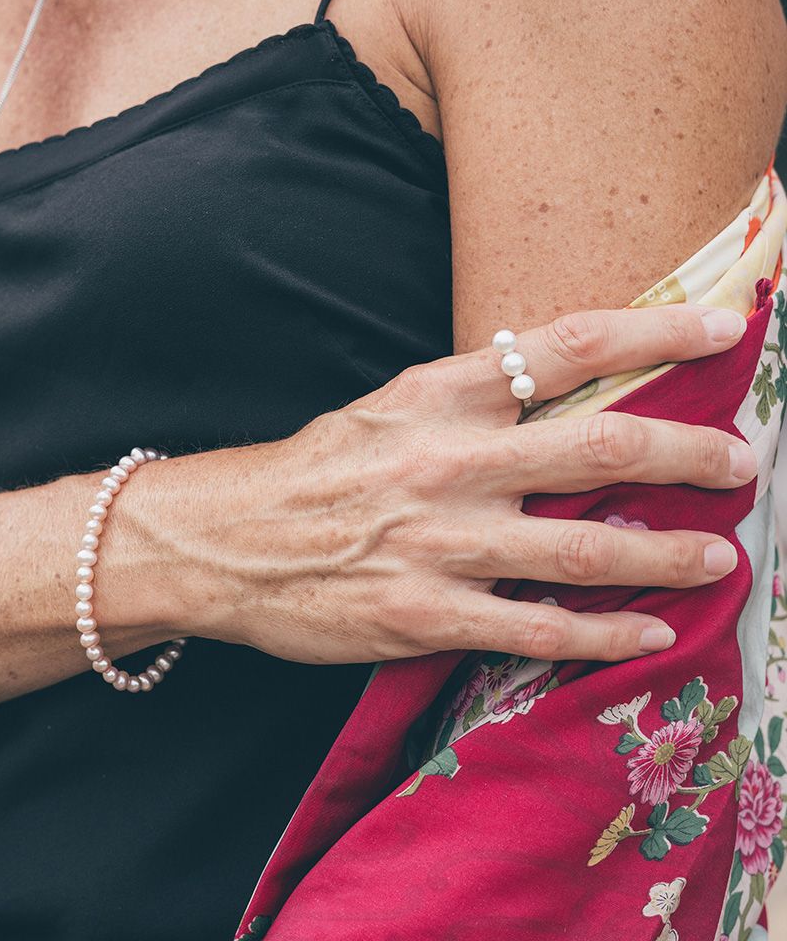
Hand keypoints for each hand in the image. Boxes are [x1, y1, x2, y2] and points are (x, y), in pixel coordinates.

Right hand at [122, 305, 754, 664]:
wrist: (225, 540)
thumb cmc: (315, 468)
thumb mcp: (389, 406)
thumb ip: (471, 396)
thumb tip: (558, 383)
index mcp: (438, 394)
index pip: (566, 347)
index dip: (655, 331)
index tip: (724, 325)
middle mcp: (449, 461)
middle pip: (600, 446)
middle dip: (690, 454)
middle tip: (742, 462)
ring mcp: (440, 543)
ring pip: (585, 549)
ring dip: (669, 552)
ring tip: (721, 554)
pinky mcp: (425, 614)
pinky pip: (538, 628)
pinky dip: (607, 635)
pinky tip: (653, 633)